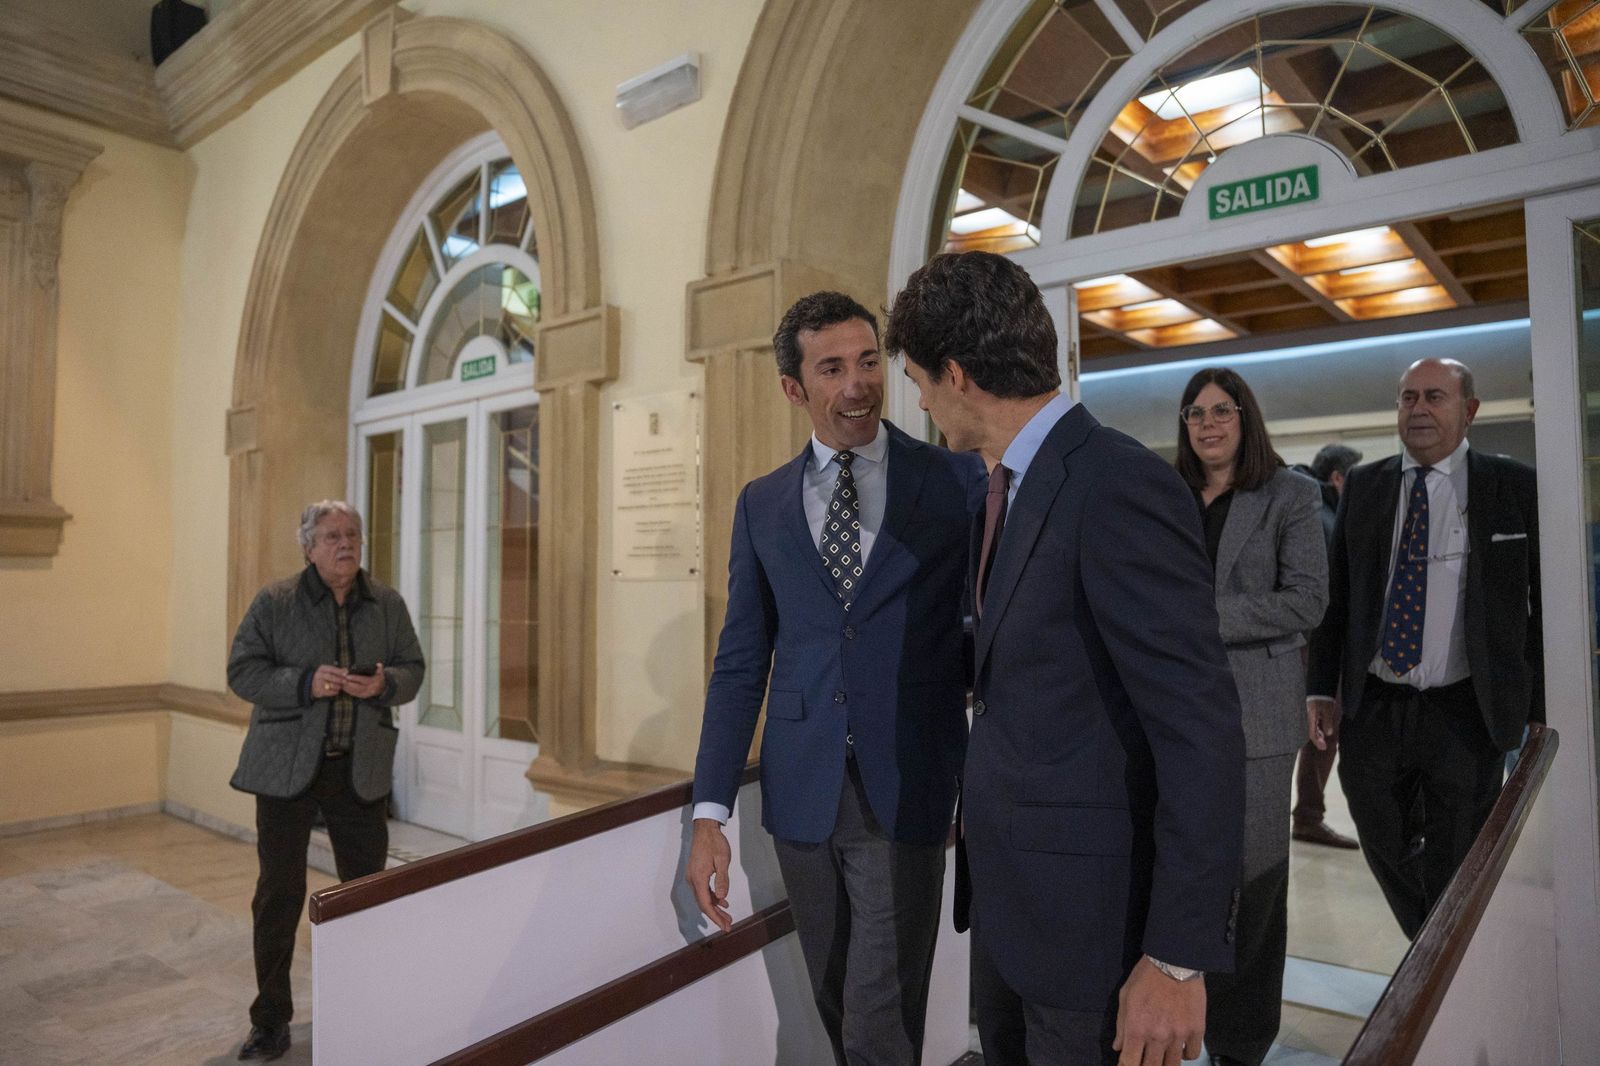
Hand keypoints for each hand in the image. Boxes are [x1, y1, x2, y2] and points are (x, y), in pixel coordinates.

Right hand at [312, 664, 347, 700]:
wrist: (311, 684)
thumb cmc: (323, 676)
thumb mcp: (328, 671)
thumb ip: (337, 670)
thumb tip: (346, 670)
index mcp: (322, 669)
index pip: (332, 669)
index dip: (339, 671)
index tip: (346, 673)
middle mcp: (319, 675)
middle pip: (331, 677)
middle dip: (340, 679)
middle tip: (345, 681)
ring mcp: (318, 683)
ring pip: (331, 685)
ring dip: (338, 686)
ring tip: (340, 687)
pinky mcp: (319, 691)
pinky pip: (329, 692)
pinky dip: (334, 692)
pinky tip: (336, 691)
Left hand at [342, 663, 385, 699]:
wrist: (381, 688)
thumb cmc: (379, 679)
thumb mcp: (381, 673)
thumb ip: (380, 668)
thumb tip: (379, 664)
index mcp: (375, 682)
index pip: (364, 680)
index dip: (355, 678)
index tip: (348, 676)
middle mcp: (371, 689)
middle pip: (359, 687)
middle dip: (349, 684)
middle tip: (342, 680)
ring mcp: (367, 693)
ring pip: (356, 691)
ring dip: (348, 688)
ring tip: (342, 683)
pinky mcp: (363, 696)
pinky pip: (355, 694)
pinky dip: (349, 691)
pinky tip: (344, 687)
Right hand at [685, 818, 732, 932]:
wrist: (705, 829)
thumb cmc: (715, 843)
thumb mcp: (723, 860)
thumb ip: (722, 880)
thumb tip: (722, 897)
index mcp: (698, 878)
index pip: (705, 904)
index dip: (715, 917)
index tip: (724, 927)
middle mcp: (693, 880)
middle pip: (703, 904)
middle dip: (716, 916)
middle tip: (728, 926)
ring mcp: (693, 877)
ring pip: (703, 898)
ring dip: (715, 908)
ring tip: (727, 916)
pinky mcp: (696, 874)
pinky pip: (703, 891)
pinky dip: (713, 898)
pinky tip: (722, 901)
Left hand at [1114, 956, 1204, 1065]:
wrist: (1174, 961)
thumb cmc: (1145, 977)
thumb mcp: (1125, 997)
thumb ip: (1121, 1025)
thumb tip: (1118, 1047)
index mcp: (1136, 1028)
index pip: (1129, 1063)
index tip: (1127, 1065)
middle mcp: (1157, 1037)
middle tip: (1145, 1061)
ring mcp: (1179, 1035)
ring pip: (1172, 1065)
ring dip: (1165, 1063)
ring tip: (1161, 1057)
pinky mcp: (1196, 1030)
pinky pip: (1192, 1054)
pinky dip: (1185, 1054)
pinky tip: (1179, 1048)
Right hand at [1307, 698, 1339, 749]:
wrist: (1320, 687)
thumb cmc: (1323, 698)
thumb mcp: (1327, 710)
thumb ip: (1327, 722)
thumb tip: (1328, 733)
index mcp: (1311, 718)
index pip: (1312, 734)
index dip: (1318, 742)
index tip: (1323, 748)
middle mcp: (1308, 718)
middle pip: (1311, 732)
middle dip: (1317, 740)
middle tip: (1324, 746)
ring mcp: (1309, 715)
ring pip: (1312, 728)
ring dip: (1318, 735)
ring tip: (1324, 740)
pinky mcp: (1312, 713)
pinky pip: (1314, 723)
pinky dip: (1318, 729)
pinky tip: (1322, 730)